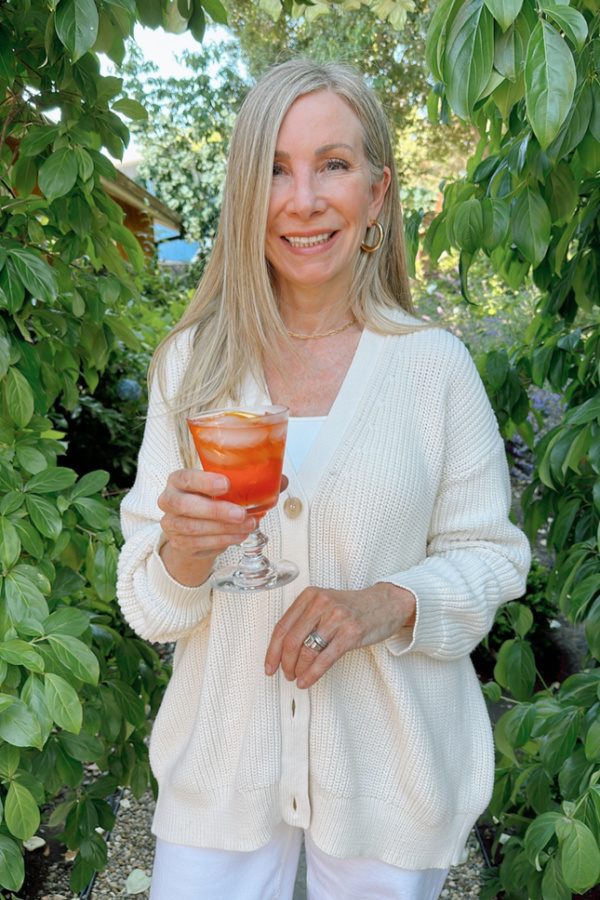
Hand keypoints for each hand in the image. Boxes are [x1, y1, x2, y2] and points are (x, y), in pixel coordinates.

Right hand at [157, 470, 288, 586]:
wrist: (194, 528)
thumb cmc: (210, 500)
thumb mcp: (226, 488)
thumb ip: (251, 481)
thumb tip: (281, 480)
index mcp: (179, 480)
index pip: (185, 477)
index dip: (204, 481)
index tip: (226, 484)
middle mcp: (169, 500)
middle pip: (186, 505)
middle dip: (216, 510)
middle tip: (241, 513)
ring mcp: (171, 523)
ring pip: (194, 528)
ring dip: (224, 528)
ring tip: (248, 525)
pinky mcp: (178, 543)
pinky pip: (200, 543)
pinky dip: (223, 540)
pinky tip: (239, 535)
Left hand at [264, 582, 415, 688]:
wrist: (385, 603)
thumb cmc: (353, 607)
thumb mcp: (325, 604)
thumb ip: (304, 620)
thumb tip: (282, 649)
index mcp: (310, 595)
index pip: (282, 626)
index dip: (272, 650)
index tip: (269, 665)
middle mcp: (321, 604)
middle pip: (291, 640)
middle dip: (284, 663)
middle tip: (285, 673)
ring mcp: (337, 618)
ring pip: (306, 651)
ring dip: (298, 670)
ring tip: (297, 677)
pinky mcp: (351, 633)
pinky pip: (325, 659)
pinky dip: (312, 674)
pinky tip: (306, 681)